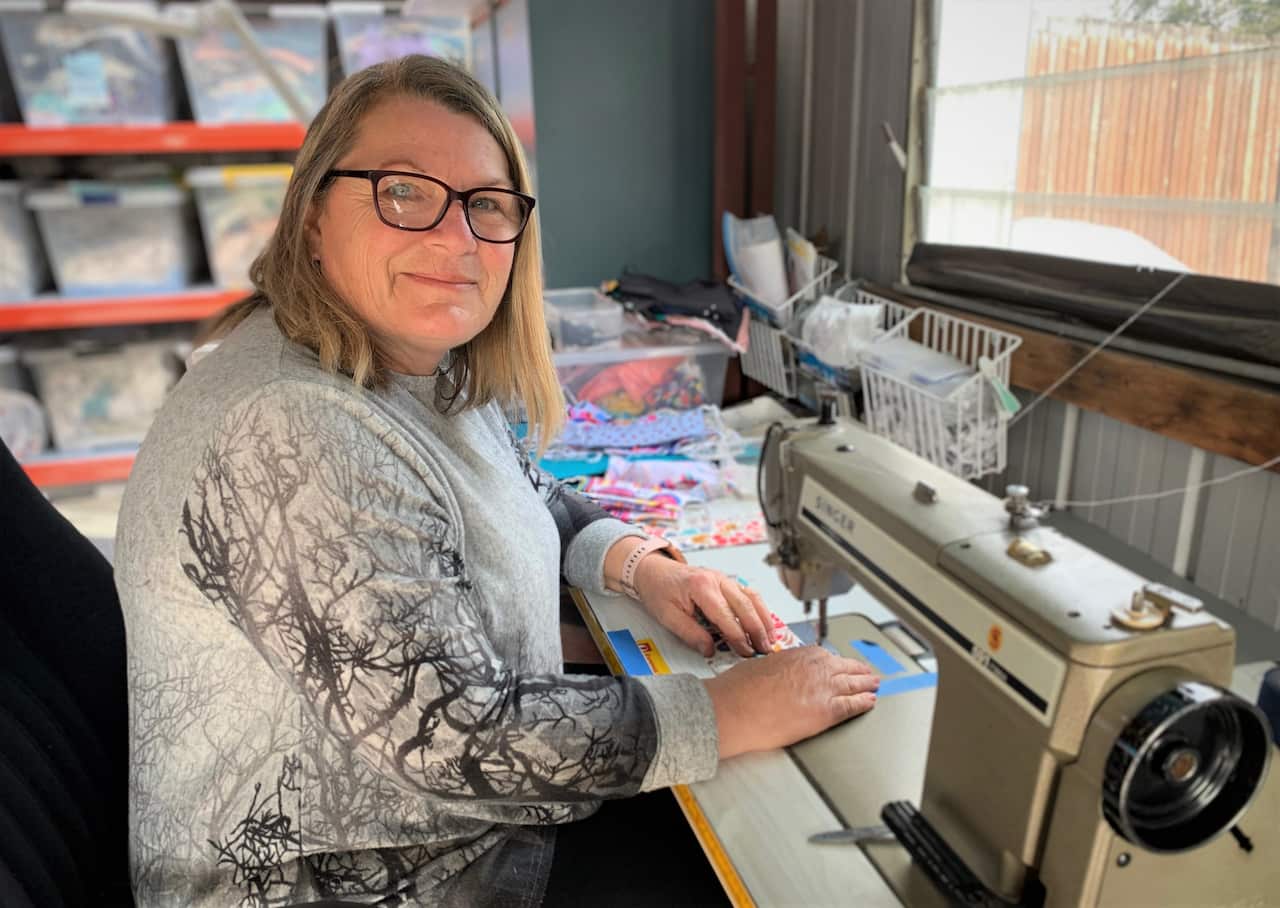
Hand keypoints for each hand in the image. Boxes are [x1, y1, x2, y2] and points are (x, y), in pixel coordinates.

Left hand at [631, 555, 774, 657]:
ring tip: (771, 640)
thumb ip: (690, 634)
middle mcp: (717, 579)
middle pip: (745, 606)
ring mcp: (724, 579)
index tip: (745, 653)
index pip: (726, 616)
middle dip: (757, 630)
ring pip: (752, 598)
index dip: (738, 637)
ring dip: (764, 619)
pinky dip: (760, 609)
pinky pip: (749, 594)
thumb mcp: (667, 616)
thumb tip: (710, 650)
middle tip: (764, 650)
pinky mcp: (727, 582)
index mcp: (701, 586)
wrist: (653, 571)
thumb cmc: (659, 591)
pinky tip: (765, 624)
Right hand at [703, 647, 879, 758]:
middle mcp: (816, 667)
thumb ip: (780, 668)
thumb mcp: (761, 665)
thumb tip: (781, 675)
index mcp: (800, 654)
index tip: (841, 665)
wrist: (734, 709)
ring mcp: (824, 688)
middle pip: (846, 668)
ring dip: (867, 684)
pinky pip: (853, 705)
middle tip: (868, 674)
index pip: (827, 657)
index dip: (837, 664)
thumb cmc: (739, 689)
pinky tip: (869, 702)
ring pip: (855, 684)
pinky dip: (864, 703)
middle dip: (859, 671)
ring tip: (874, 686)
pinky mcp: (826, 711)